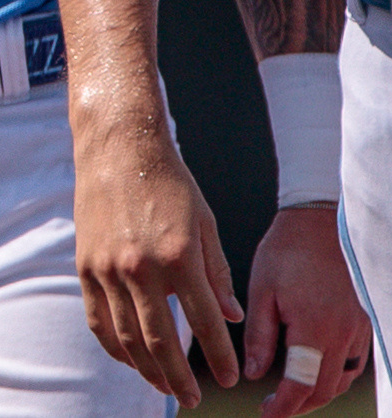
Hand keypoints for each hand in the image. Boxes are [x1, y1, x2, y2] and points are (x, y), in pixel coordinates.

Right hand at [74, 118, 239, 404]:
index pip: (203, 322)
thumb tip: (231, 317)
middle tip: (193, 398)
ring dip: (147, 368)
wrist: (118, 147)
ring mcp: (107, 267)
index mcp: (178, 257)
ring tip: (164, 386)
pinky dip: (113, 345)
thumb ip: (217, 275)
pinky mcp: (85, 265)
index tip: (227, 378)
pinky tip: (129, 358)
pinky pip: (98, 318)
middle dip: (180, 377)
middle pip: (160, 340)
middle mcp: (140, 267)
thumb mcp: (205, 225)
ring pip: (126, 335)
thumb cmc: (168, 182)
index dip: (218, 356)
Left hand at [242, 203, 368, 414]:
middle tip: (276, 408)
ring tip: (292, 392)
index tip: (267, 414)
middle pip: (327, 389)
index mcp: (315, 329)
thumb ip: (260, 336)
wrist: (321, 222)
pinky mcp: (366, 321)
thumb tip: (254, 373)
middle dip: (301, 405)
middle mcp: (344, 335)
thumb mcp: (263, 291)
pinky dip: (337, 373)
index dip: (285, 407)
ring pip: (344, 378)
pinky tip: (318, 368)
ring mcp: (360, 329)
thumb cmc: (287, 252)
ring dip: (320, 391)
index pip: (303, 385)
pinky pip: (356, 360)